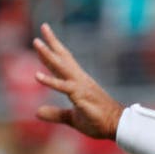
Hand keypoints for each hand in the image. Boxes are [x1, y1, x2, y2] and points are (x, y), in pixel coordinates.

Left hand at [33, 23, 124, 139]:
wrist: (118, 126)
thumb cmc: (98, 121)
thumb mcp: (73, 118)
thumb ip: (55, 114)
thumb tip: (37, 112)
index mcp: (78, 84)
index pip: (63, 64)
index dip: (52, 52)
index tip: (42, 39)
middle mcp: (80, 81)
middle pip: (64, 59)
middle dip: (52, 43)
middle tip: (43, 27)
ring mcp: (81, 87)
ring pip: (62, 68)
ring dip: (48, 55)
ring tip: (36, 43)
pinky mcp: (81, 97)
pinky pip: (64, 87)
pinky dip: (50, 81)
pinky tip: (36, 76)